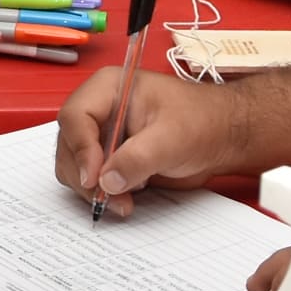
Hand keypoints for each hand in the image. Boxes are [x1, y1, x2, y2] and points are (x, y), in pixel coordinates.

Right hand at [53, 58, 247, 212]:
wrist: (223, 137)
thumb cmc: (203, 121)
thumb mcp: (172, 138)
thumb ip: (138, 158)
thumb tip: (108, 181)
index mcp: (109, 88)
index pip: (75, 116)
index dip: (80, 148)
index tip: (94, 176)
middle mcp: (100, 110)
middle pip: (68, 145)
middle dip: (85, 175)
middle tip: (108, 196)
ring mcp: (102, 136)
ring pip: (74, 166)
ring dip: (93, 190)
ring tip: (123, 201)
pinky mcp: (109, 159)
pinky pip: (90, 180)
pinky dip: (102, 194)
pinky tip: (125, 198)